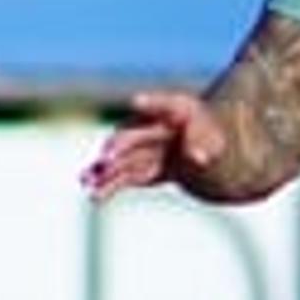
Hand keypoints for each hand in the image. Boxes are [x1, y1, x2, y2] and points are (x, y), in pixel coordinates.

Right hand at [84, 90, 220, 199]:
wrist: (203, 145)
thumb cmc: (209, 136)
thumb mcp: (213, 141)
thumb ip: (203, 146)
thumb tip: (199, 158)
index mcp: (174, 110)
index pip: (163, 104)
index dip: (150, 103)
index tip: (137, 101)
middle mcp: (153, 126)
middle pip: (131, 135)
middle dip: (119, 146)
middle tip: (107, 157)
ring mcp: (143, 147)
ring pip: (122, 159)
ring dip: (104, 170)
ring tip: (86, 181)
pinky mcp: (139, 168)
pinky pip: (122, 177)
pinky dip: (109, 186)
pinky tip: (94, 197)